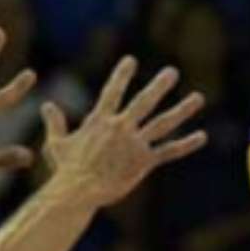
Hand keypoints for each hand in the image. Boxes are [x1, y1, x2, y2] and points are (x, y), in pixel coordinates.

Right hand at [41, 57, 206, 208]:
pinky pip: (169, 151)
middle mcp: (121, 127)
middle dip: (160, 86)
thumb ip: (55, 122)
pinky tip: (202, 136)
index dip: (122, 75)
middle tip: (173, 72)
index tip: (131, 60)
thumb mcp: (57, 143)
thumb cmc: (66, 169)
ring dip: (182, 110)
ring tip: (198, 98)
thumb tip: (46, 105)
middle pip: (144, 101)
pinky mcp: (144, 162)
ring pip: (163, 123)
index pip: (112, 91)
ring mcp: (135, 144)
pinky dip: (187, 144)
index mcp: (100, 120)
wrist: (79, 190)